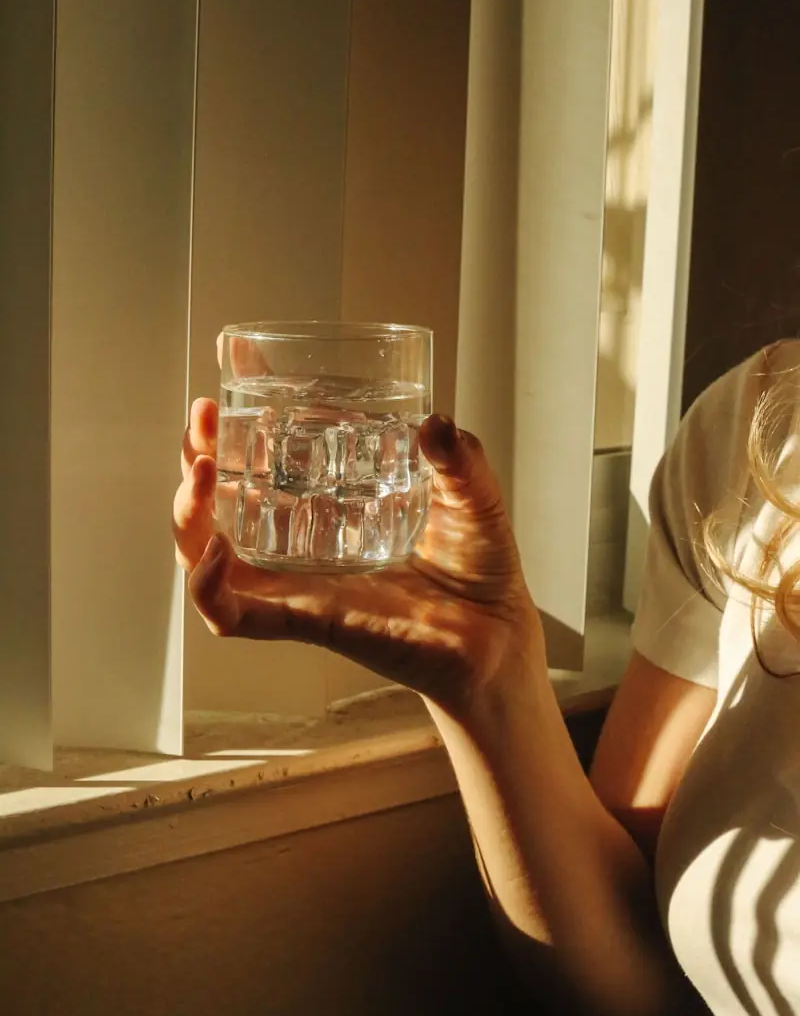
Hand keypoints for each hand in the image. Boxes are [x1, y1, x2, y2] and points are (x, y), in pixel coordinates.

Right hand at [173, 400, 542, 717]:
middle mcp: (301, 544)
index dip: (233, 426)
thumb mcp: (471, 496)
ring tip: (203, 470)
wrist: (499, 636)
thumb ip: (460, 458)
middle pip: (218, 503)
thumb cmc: (477, 568)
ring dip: (190, 513)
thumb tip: (435, 422)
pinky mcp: (306, 621)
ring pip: (207, 556)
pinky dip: (210, 589)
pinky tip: (214, 553)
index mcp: (329, 506)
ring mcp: (298, 584)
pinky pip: (236, 615)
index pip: (261, 461)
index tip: (224, 379)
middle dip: (195, 458)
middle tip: (203, 420)